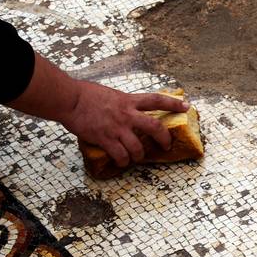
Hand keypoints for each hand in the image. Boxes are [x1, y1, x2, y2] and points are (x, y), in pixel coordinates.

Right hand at [58, 81, 188, 166]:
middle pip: (155, 127)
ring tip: (138, 158)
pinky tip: (122, 163)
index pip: (157, 99)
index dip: (174, 103)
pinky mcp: (105, 138)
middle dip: (164, 138)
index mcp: (129, 100)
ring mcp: (117, 127)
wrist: (69, 99)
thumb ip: (122, 102)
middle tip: (167, 146)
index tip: (187, 106)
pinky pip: (120, 155)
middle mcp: (127, 114)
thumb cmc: (86, 94)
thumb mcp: (111, 94)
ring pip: (138, 147)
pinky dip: (123, 162)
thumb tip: (127, 108)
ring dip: (140, 156)